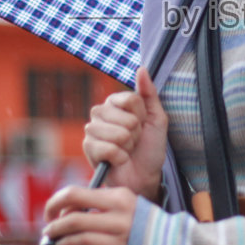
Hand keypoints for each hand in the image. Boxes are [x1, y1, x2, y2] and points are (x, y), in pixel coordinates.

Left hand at [42, 186, 138, 244]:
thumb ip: (101, 206)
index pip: (78, 191)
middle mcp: (118, 207)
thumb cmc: (141, 227)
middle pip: (74, 201)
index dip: (58, 200)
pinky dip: (68, 243)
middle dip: (53, 211)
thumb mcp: (125, 207)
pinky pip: (84, 241)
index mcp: (118, 194)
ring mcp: (118, 226)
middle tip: (46, 222)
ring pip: (76, 222)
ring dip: (57, 229)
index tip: (52, 210)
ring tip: (51, 235)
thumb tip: (68, 212)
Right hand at [82, 67, 167, 200]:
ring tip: (126, 150)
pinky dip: (120, 157)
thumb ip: (149, 93)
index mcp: (115, 102)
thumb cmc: (149, 148)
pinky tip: (118, 160)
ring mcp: (92, 130)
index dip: (141, 116)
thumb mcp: (156, 118)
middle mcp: (100, 113)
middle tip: (134, 141)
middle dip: (135, 133)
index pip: (131, 99)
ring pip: (118, 133)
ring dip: (128, 146)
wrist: (144, 176)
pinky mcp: (88, 148)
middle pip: (125, 117)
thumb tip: (142, 68)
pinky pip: (109, 148)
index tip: (142, 125)